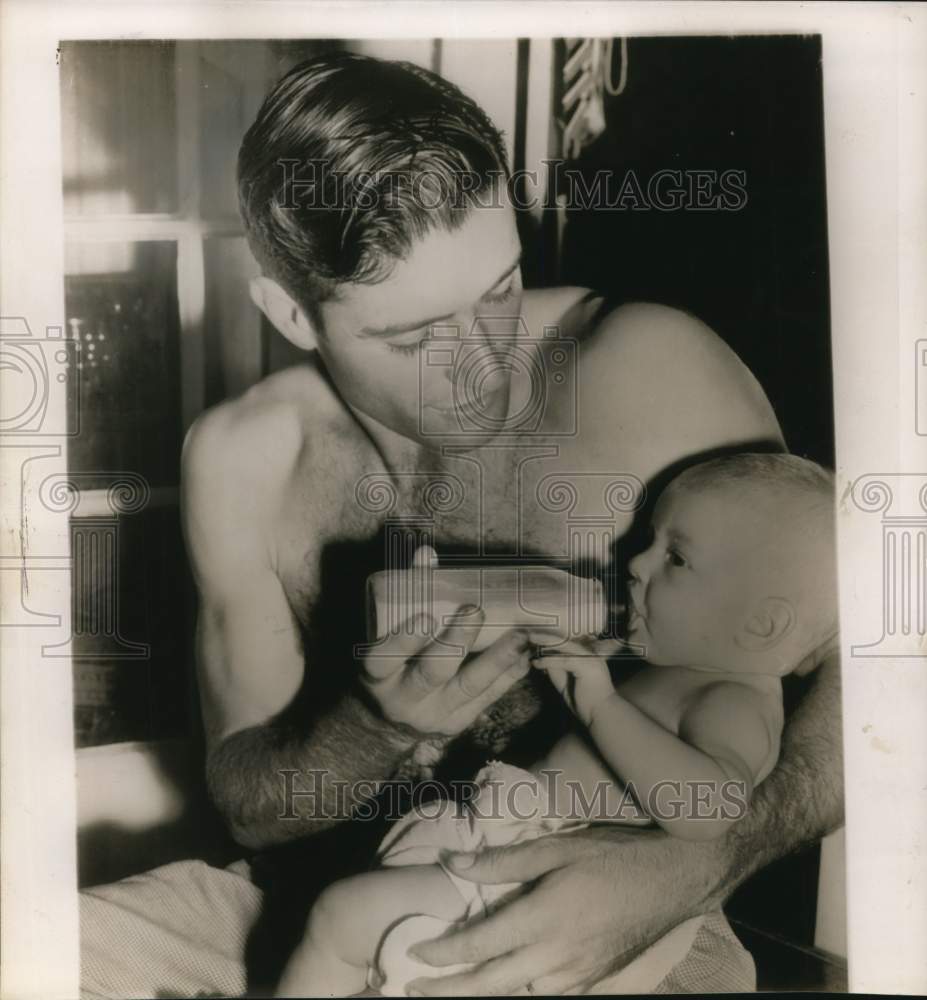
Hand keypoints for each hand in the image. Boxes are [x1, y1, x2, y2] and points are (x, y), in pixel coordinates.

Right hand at [360, 548, 532, 737]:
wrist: (391, 716)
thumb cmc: (392, 661)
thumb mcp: (386, 635)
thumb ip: (406, 594)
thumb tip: (426, 554)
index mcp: (376, 675)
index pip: (383, 660)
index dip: (403, 641)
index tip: (424, 617)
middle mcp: (402, 700)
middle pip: (431, 674)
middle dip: (455, 642)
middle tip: (474, 611)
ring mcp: (433, 716)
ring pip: (467, 688)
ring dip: (496, 659)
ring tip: (519, 634)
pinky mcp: (458, 723)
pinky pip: (486, 698)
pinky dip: (507, 675)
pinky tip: (524, 654)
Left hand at [407, 826, 727, 995]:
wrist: (676, 879)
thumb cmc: (614, 855)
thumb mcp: (557, 849)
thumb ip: (504, 861)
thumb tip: (454, 862)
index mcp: (545, 919)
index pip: (479, 945)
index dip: (442, 953)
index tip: (413, 954)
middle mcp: (557, 957)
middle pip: (491, 985)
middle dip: (448, 990)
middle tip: (412, 987)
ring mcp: (578, 976)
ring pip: (519, 996)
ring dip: (482, 994)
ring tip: (453, 986)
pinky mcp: (594, 982)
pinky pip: (547, 995)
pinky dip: (519, 994)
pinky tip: (506, 985)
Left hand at [530, 634, 620, 727]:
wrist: (601, 715)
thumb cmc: (586, 702)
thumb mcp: (566, 682)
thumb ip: (557, 669)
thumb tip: (543, 659)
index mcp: (589, 657)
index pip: (568, 644)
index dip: (553, 640)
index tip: (538, 639)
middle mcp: (591, 654)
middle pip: (566, 641)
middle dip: (547, 637)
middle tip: (531, 635)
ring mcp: (589, 658)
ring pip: (564, 647)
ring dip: (545, 644)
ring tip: (531, 642)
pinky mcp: (585, 666)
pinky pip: (562, 660)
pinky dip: (548, 661)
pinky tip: (537, 663)